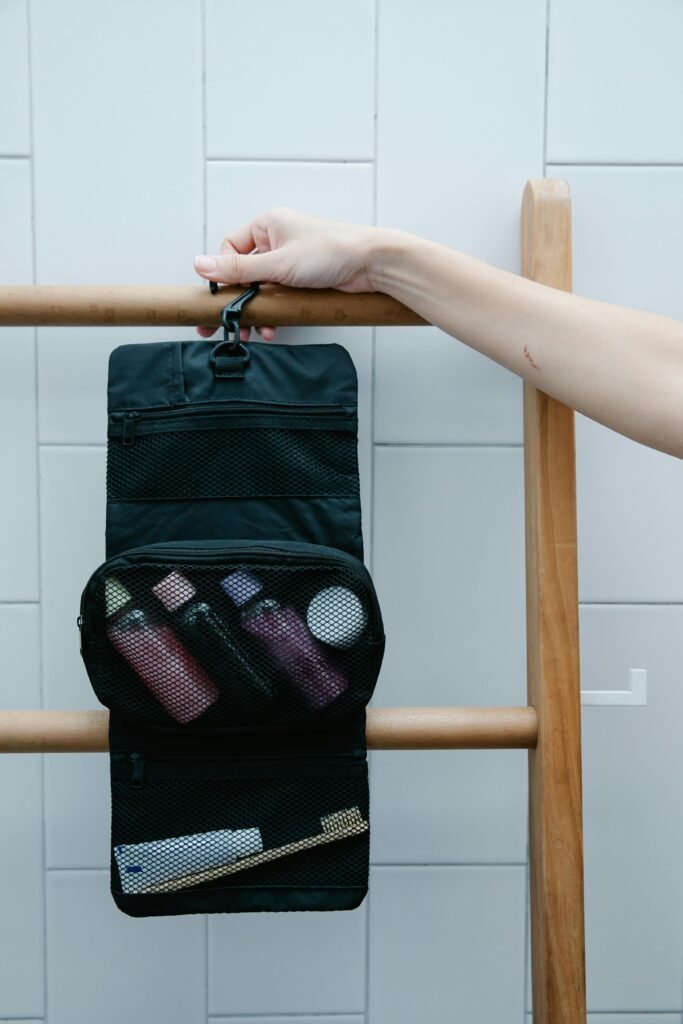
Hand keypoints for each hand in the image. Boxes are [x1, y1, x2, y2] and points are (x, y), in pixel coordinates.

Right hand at [193, 206, 380, 340]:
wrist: (372, 264)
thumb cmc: (333, 251)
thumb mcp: (278, 263)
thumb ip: (238, 269)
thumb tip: (200, 265)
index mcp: (268, 226)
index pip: (230, 249)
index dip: (224, 274)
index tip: (220, 297)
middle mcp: (277, 241)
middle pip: (243, 273)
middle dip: (235, 301)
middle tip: (220, 324)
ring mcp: (290, 262)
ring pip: (260, 290)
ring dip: (255, 311)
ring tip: (253, 331)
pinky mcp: (302, 281)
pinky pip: (278, 298)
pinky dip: (273, 313)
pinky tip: (272, 327)